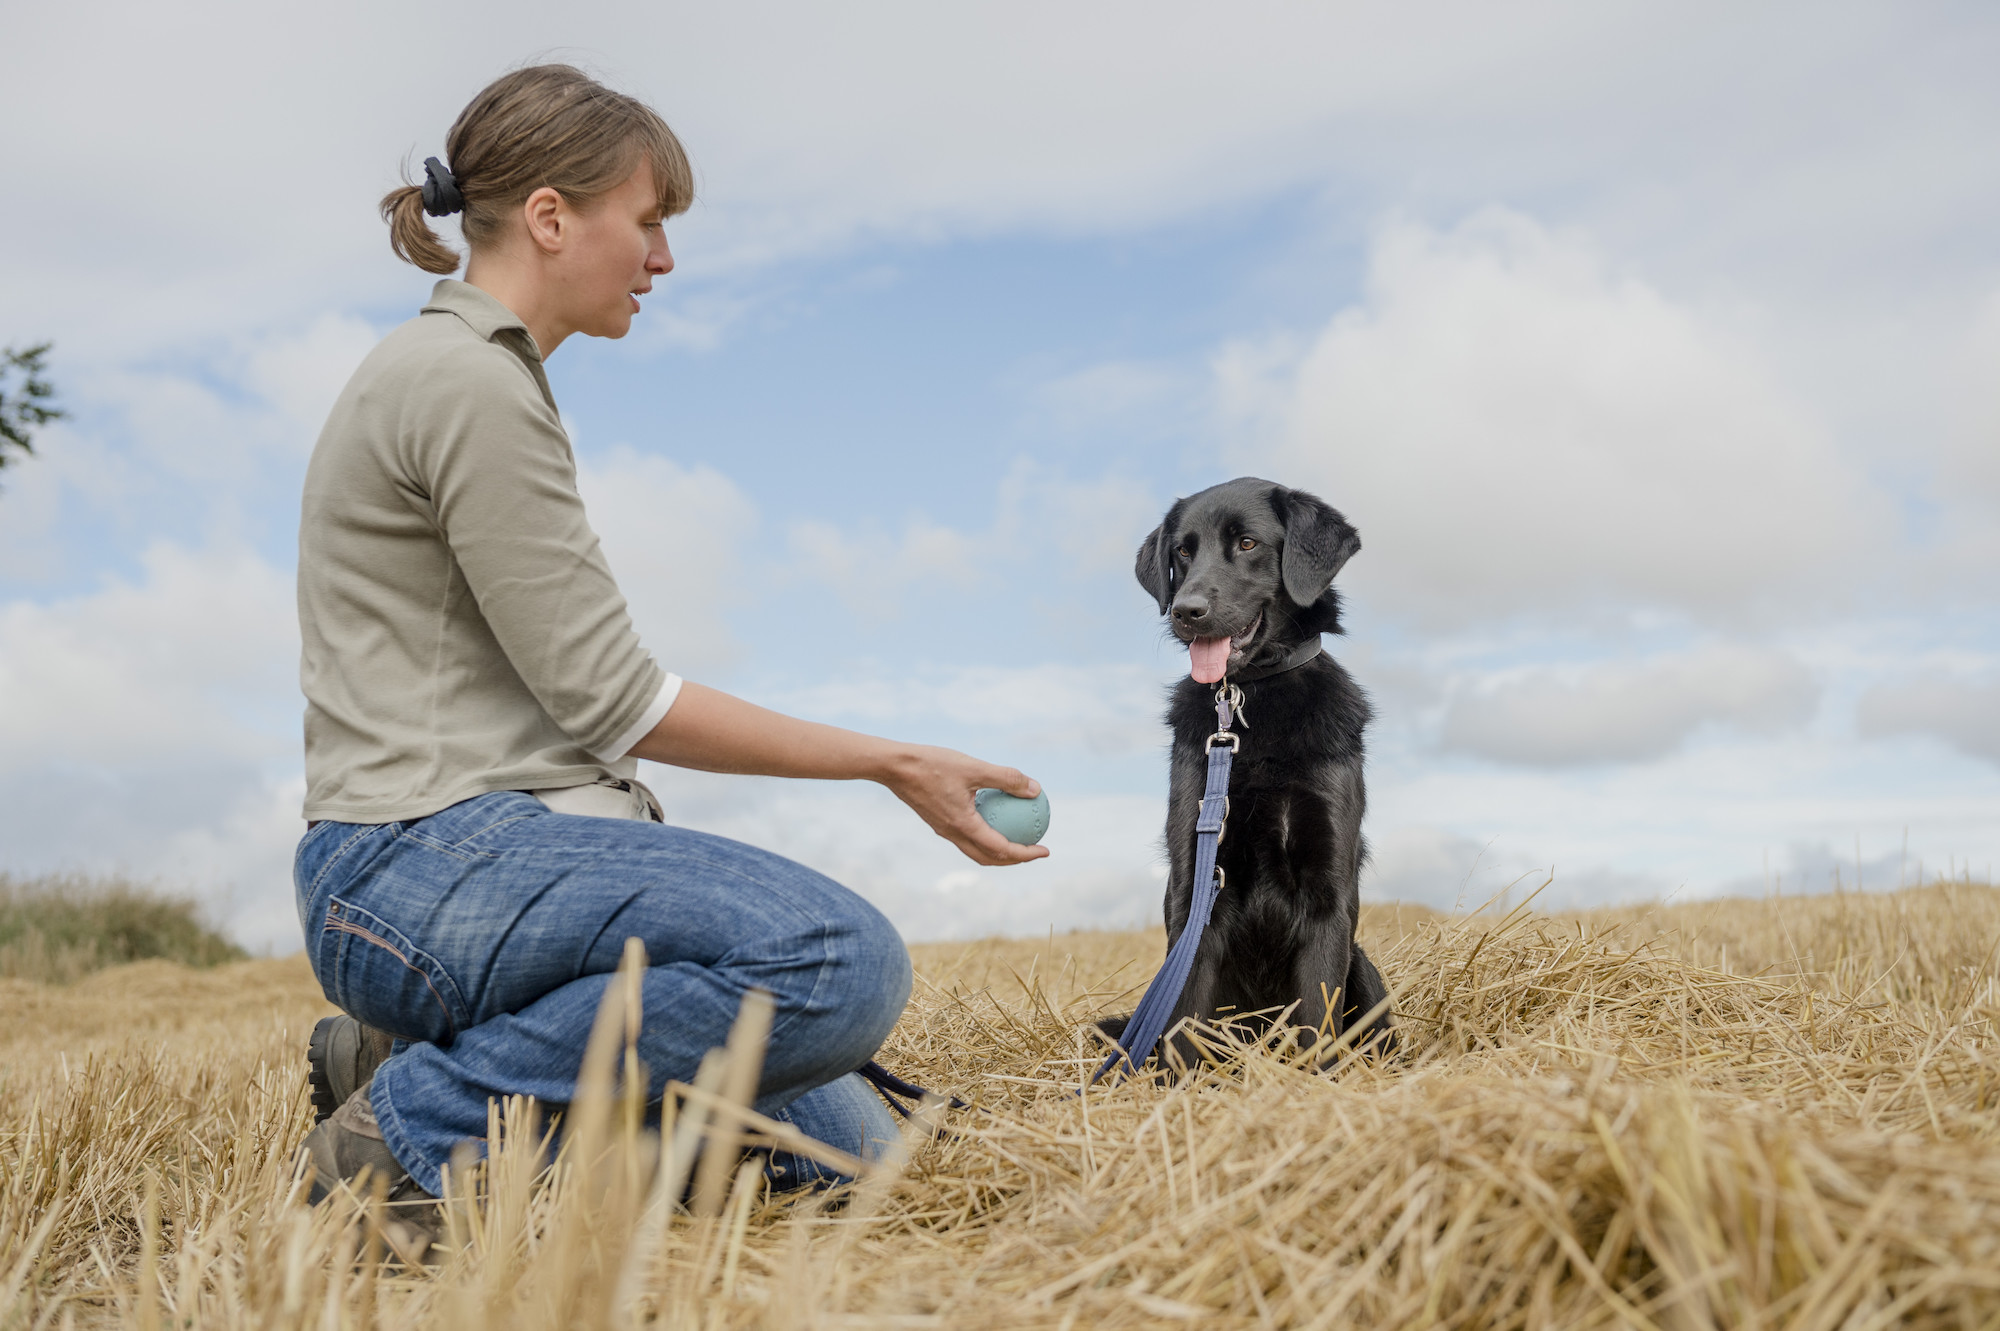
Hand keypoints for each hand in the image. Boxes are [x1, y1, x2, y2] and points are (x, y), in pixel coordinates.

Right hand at [879, 744, 1049, 866]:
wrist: (894, 766)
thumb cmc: (933, 764)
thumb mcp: (974, 767)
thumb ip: (1006, 778)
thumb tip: (1035, 789)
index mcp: (963, 826)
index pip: (1002, 850)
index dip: (1026, 853)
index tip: (1045, 850)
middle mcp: (953, 834)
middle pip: (989, 858)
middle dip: (1014, 860)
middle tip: (1035, 849)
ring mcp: (943, 829)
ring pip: (975, 850)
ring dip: (998, 850)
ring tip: (1016, 837)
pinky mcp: (937, 821)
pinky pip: (966, 836)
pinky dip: (984, 835)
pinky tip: (992, 815)